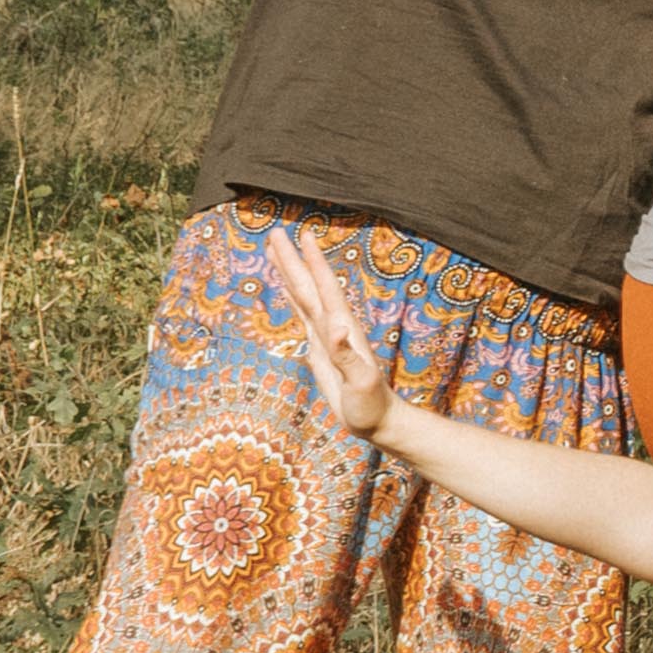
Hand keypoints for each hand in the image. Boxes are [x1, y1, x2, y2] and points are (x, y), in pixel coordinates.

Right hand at [262, 227, 394, 438]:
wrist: (377, 420)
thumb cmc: (371, 405)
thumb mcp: (360, 383)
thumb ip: (347, 356)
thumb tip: (334, 328)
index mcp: (343, 329)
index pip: (325, 289)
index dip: (315, 263)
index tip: (304, 236)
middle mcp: (334, 326)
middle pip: (308, 286)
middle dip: (292, 260)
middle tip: (275, 233)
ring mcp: (326, 335)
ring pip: (304, 296)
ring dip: (290, 273)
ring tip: (275, 250)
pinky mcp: (320, 347)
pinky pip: (303, 315)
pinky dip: (293, 298)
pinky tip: (288, 288)